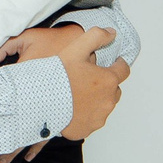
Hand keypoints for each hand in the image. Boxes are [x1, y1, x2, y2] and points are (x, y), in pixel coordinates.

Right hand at [14, 25, 126, 141]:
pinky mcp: (87, 129)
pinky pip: (91, 120)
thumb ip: (96, 36)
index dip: (118, 64)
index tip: (113, 62)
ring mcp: (98, 117)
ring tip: (77, 94)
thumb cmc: (58, 75)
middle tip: (87, 78)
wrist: (38, 101)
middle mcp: (108, 101)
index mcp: (108, 80)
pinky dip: (84, 114)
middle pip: (114, 89)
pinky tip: (72, 107)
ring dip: (95, 99)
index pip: (124, 69)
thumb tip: (112, 33)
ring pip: (103, 105)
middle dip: (105, 83)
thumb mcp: (76, 48)